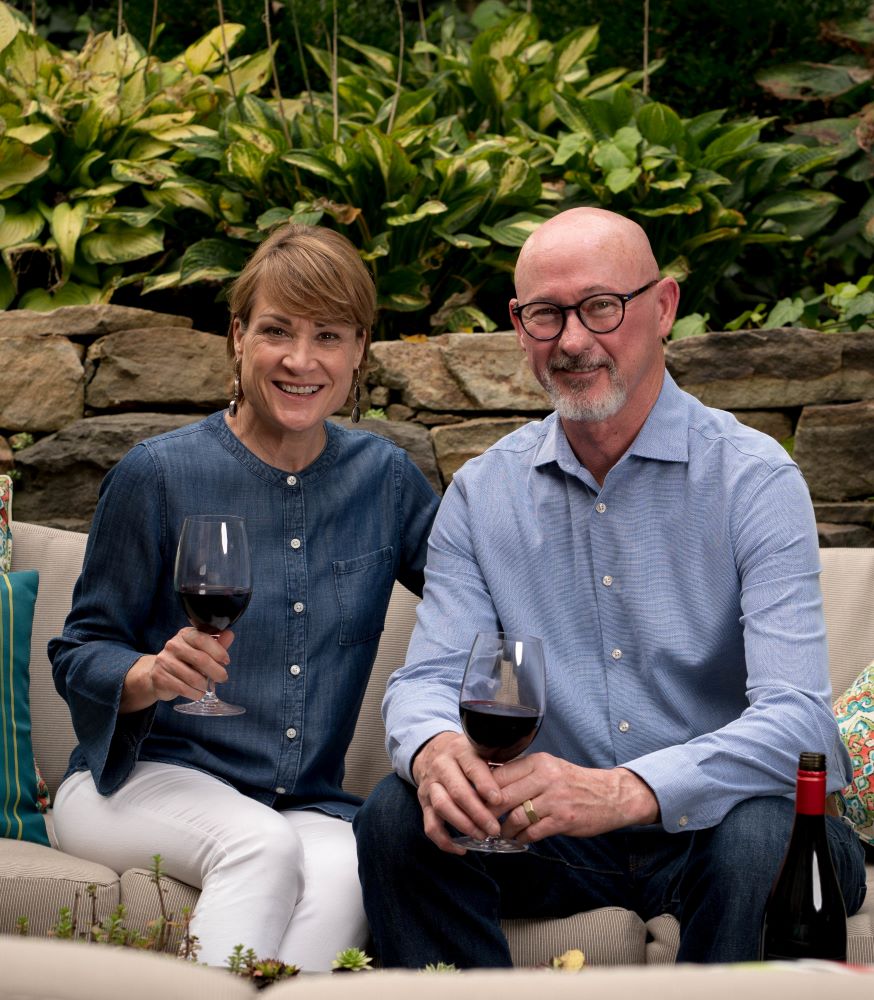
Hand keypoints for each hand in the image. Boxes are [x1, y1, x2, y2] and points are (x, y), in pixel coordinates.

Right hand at [120, 627, 233, 712]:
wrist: (159, 674)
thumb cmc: (186, 661)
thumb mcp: (202, 650)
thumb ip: (217, 644)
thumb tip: (230, 634)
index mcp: (185, 634)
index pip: (203, 639)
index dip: (218, 651)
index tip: (226, 661)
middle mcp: (173, 645)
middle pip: (200, 659)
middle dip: (216, 671)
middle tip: (223, 678)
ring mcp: (164, 661)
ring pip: (193, 677)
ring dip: (204, 685)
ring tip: (206, 687)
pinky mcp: (159, 677)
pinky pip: (183, 689)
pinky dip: (195, 693)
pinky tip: (198, 693)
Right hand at [411, 731, 505, 853]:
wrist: (432, 752)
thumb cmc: (466, 756)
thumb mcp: (480, 749)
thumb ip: (496, 762)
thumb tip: (518, 781)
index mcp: (460, 751)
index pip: (472, 767)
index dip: (485, 784)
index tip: (499, 800)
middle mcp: (442, 767)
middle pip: (458, 791)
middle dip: (478, 813)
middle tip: (495, 829)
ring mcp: (431, 785)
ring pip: (442, 806)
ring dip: (463, 825)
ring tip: (482, 837)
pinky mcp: (423, 803)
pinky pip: (430, 825)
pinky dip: (444, 841)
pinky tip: (462, 848)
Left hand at [492, 754, 659, 842]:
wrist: (611, 796)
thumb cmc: (574, 783)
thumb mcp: (550, 769)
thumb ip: (524, 774)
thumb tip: (490, 782)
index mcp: (539, 761)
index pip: (500, 773)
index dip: (482, 789)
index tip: (472, 800)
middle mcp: (546, 777)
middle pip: (503, 795)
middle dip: (487, 811)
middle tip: (478, 821)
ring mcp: (555, 798)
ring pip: (515, 816)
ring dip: (503, 829)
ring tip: (499, 833)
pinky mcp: (563, 819)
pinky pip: (532, 831)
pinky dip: (521, 838)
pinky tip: (518, 839)